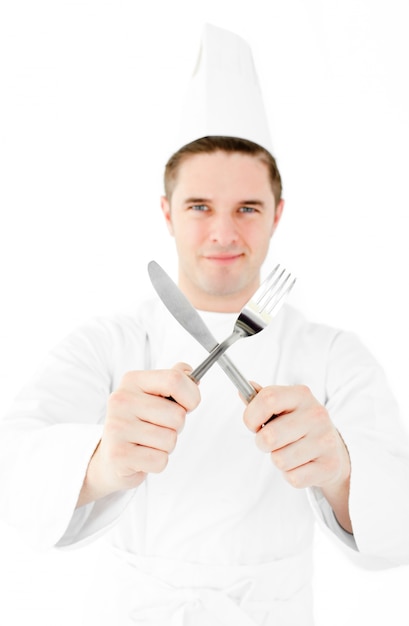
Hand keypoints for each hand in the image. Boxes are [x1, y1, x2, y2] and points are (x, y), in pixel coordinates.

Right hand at [77, 363, 199, 505]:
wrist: (112, 458)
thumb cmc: (139, 424)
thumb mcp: (154, 397)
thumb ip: (173, 381)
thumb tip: (188, 371)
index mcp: (132, 380)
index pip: (174, 379)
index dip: (191, 396)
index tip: (188, 405)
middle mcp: (121, 400)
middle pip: (177, 415)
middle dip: (176, 427)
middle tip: (158, 428)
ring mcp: (117, 426)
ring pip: (170, 439)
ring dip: (166, 446)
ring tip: (148, 442)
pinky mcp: (118, 454)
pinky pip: (160, 460)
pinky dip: (158, 462)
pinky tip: (142, 456)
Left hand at [243, 384, 351, 531]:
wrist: (332, 449)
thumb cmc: (298, 425)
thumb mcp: (284, 406)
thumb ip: (262, 399)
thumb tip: (242, 389)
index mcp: (302, 394)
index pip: (267, 399)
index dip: (251, 416)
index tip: (253, 425)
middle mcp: (317, 414)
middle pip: (268, 436)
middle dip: (262, 443)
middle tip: (272, 441)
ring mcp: (325, 440)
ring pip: (279, 460)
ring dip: (278, 459)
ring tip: (289, 451)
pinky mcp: (330, 466)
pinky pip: (293, 477)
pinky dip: (291, 475)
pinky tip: (301, 464)